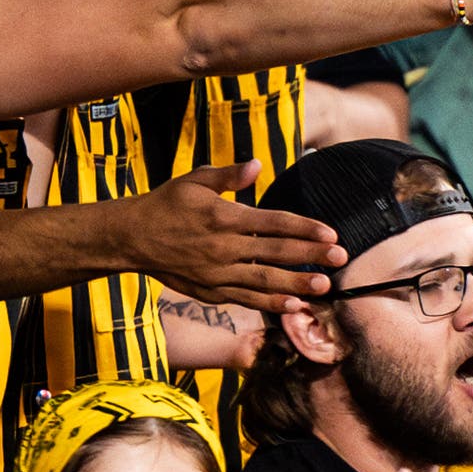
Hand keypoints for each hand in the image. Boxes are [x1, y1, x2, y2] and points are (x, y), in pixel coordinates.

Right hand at [120, 160, 343, 313]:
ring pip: (265, 281)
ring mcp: (218, 273)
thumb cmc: (166, 204)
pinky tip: (293, 305)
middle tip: (341, 258)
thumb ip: (228, 175)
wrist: (131, 238)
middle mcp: (224, 247)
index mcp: (224, 216)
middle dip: (311, 256)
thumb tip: (257, 165)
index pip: (274, 223)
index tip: (330, 234)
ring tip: (324, 286)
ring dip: (297, 284)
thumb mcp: (194, 180)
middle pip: (276, 252)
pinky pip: (247, 300)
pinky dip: (270, 304)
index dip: (305, 229)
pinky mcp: (211, 291)